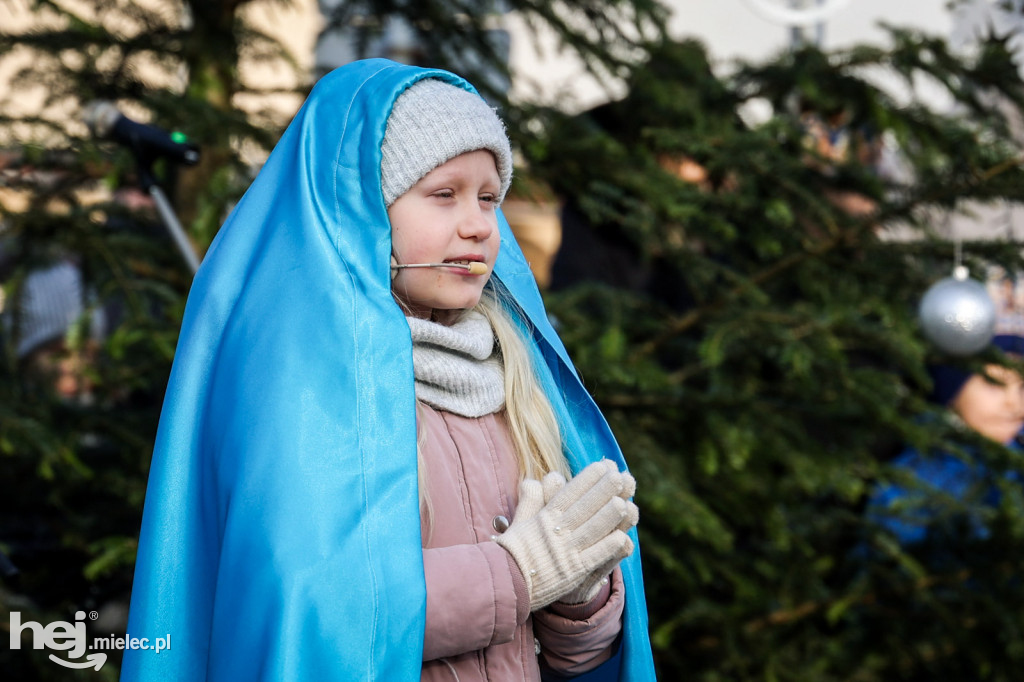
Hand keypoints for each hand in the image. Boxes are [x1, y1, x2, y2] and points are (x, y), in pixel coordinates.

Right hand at [495, 460, 636, 610]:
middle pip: (584, 508)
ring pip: (592, 530)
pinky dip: (607, 547)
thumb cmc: (511, 551)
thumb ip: (530, 500)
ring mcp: (565, 551)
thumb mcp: (519, 521)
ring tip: (624, 503)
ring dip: (609, 517)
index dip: (586, 479)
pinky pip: (592, 557)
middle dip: (602, 491)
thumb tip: (533, 479)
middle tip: (619, 477)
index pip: (569, 494)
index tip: (601, 467)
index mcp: (544, 518)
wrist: (503, 581)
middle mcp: (556, 531)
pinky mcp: (572, 572)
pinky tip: (621, 537)